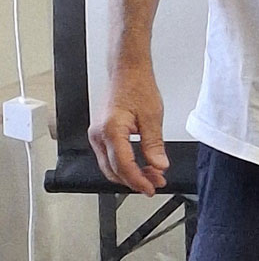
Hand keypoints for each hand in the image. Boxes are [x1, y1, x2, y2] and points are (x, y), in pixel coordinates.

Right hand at [88, 66, 167, 195]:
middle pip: (113, 171)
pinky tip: (140, 166)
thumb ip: (154, 145)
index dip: (138, 181)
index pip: (123, 166)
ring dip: (129, 175)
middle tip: (156, 183)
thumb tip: (159, 165)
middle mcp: (98, 135)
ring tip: (152, 175)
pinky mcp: (100, 135)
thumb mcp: (152, 117)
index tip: (151, 188)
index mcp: (111, 130)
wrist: (127, 73)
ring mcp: (96, 135)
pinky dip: (124, 166)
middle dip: (134, 181)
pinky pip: (109, 158)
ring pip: (110, 167)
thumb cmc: (137, 87)